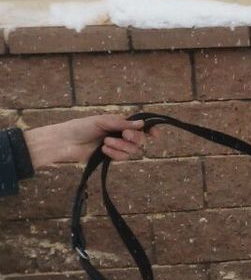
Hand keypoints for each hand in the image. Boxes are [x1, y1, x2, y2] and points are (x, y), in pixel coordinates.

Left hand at [24, 115, 149, 166]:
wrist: (64, 142)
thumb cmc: (80, 127)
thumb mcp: (102, 122)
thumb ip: (122, 124)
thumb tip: (142, 124)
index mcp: (120, 122)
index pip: (141, 126)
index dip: (151, 130)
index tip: (156, 135)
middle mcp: (121, 134)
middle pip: (140, 139)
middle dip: (134, 138)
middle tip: (124, 135)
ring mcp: (116, 146)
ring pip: (132, 150)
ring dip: (121, 147)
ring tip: (105, 143)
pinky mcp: (110, 157)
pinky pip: (122, 157)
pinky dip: (115, 154)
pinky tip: (103, 150)